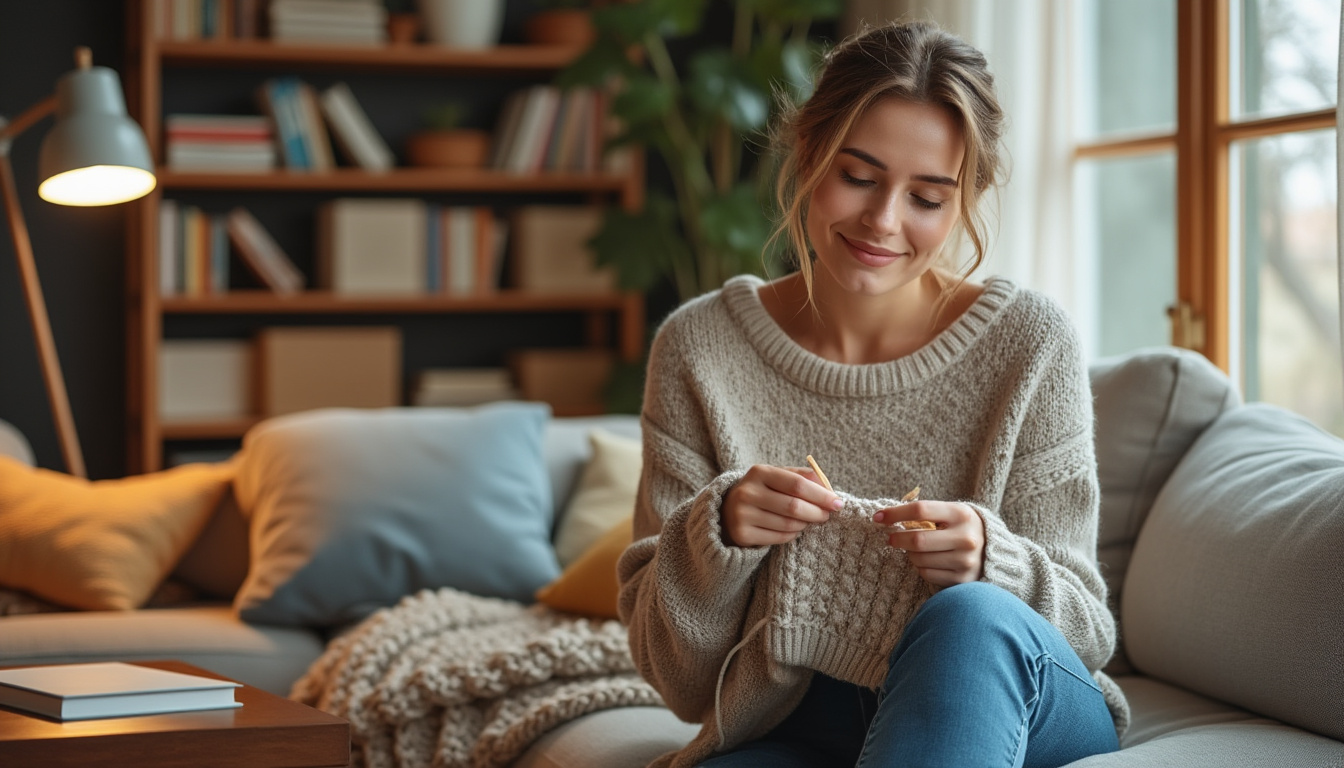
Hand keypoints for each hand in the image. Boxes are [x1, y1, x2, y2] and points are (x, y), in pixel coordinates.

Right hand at [721, 465, 842, 547]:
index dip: (821, 495)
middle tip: (827, 515)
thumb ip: (801, 477)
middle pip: (794, 506)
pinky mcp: (742, 534)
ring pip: (789, 524)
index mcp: (759, 472)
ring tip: (808, 520)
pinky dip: (793, 534)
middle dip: (817, 512)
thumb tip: (828, 487)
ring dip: (805, 524)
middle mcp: (747, 492)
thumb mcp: (776, 477)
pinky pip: (780, 538)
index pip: (797, 484)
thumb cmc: (762, 492)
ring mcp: (742, 514)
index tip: (838, 503)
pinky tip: (793, 529)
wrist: (727, 511)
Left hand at [875, 501, 984, 586]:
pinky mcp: (962, 579)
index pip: (921, 510)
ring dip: (910, 554)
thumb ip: (925, 512)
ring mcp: (965, 560)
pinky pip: (926, 574)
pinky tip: (929, 561)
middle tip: (891, 538)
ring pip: (919, 559)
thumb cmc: (962, 528)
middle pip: (917, 539)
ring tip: (916, 550)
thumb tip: (886, 516)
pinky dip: (920, 567)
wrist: (994, 552)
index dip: (895, 513)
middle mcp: (966, 537)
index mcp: (961, 514)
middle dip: (897, 539)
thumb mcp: (951, 513)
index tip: (878, 517)